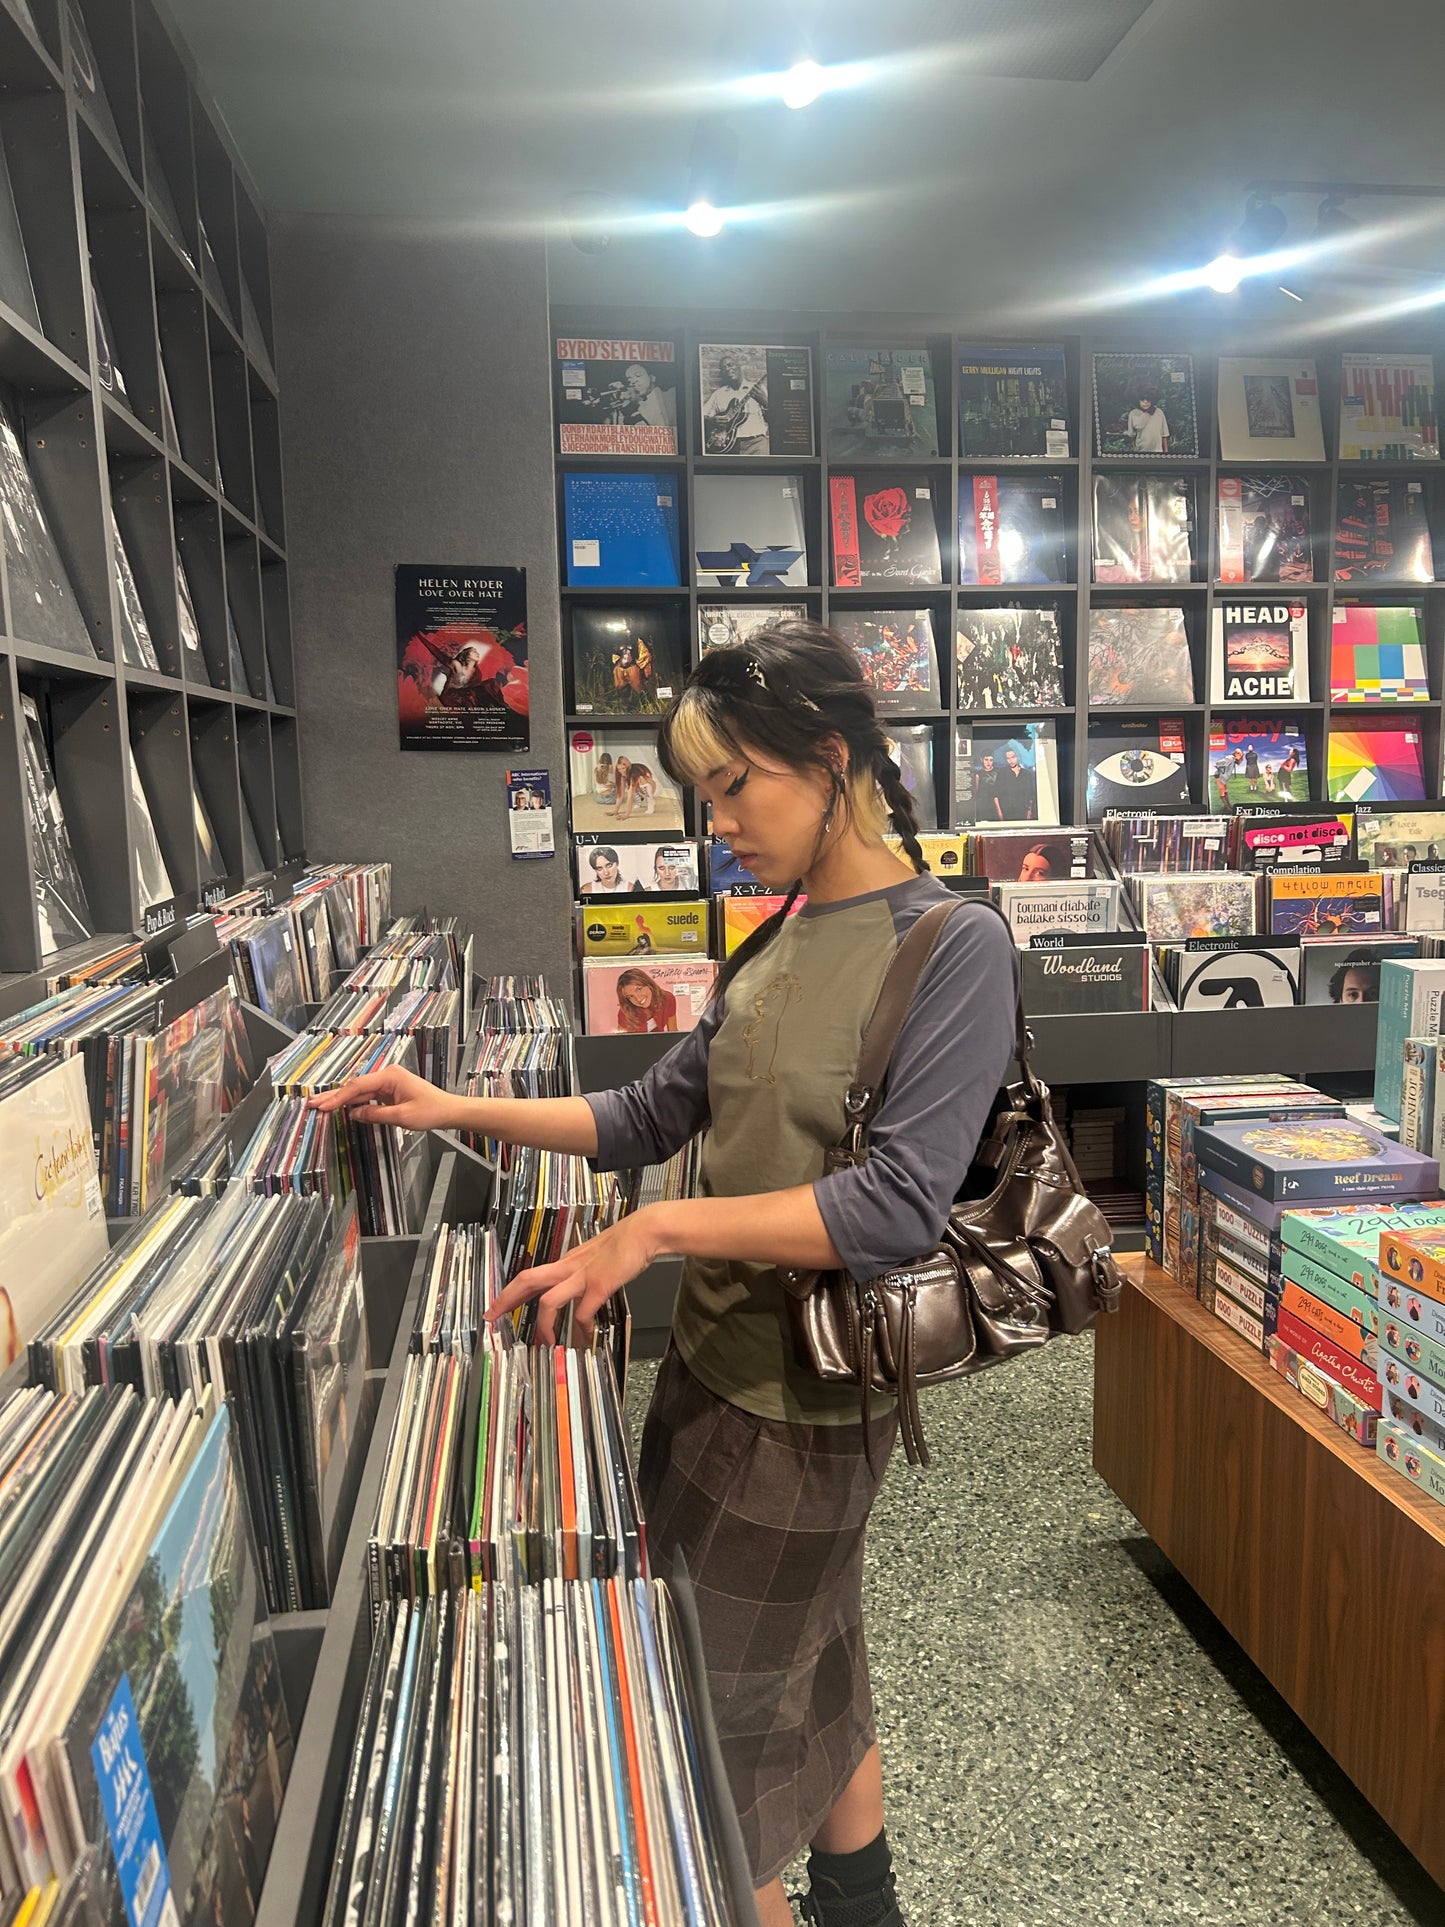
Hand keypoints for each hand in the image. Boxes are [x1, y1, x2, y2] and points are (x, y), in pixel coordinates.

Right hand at [306, 1065, 456, 1130]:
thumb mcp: (402, 1117)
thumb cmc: (431, 1111)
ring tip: (320, 1106)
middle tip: (312, 1104)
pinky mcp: (390, 1091)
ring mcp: (388, 1082)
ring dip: (341, 1099)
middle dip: (334, 1096)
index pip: (358, 1087)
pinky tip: (341, 1108)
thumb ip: (376, 1114)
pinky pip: (368, 1096)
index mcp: (390, 1076)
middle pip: (355, 1086)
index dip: (338, 1098)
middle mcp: (387, 1075)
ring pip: (359, 1091)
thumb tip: (354, 1114)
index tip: (323, 1106)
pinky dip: (354, 1102)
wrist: (449, 1111)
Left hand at [486, 1210, 659, 1345]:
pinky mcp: (599, 1285)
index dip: (509, 1291)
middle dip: (507, 1300)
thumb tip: (580, 1290)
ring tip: (547, 1344)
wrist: (644, 1232)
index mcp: (566, 1262)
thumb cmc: (624, 1244)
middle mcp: (568, 1268)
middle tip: (492, 1317)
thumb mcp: (596, 1258)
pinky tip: (587, 1337)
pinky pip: (582, 1312)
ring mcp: (582, 1276)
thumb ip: (584, 1272)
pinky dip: (582, 1328)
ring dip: (544, 1325)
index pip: (530, 1276)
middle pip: (528, 1281)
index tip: (495, 1306)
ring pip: (549, 1301)